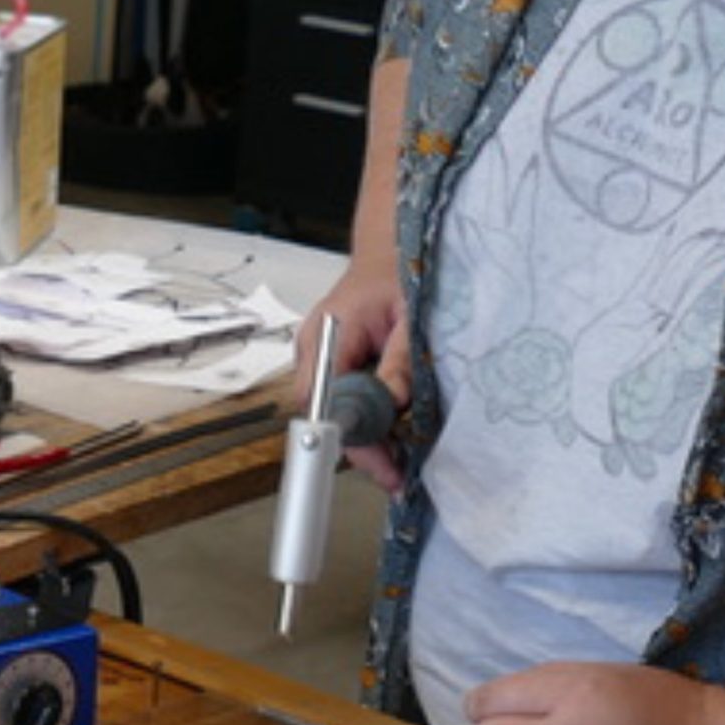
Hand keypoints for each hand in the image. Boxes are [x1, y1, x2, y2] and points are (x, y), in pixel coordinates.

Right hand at [293, 264, 410, 495]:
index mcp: (327, 334)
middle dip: (364, 447)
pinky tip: (392, 430)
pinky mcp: (330, 366)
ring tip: (401, 458)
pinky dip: (367, 419)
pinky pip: (342, 402)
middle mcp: (313, 351)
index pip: (326, 401)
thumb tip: (395, 402)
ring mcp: (318, 360)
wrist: (388, 251)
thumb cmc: (398, 272)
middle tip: (399, 473)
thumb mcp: (411, 315)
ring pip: (335, 413)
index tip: (381, 466)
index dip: (351, 438)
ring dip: (367, 436)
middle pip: (326, 415)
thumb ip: (401, 360)